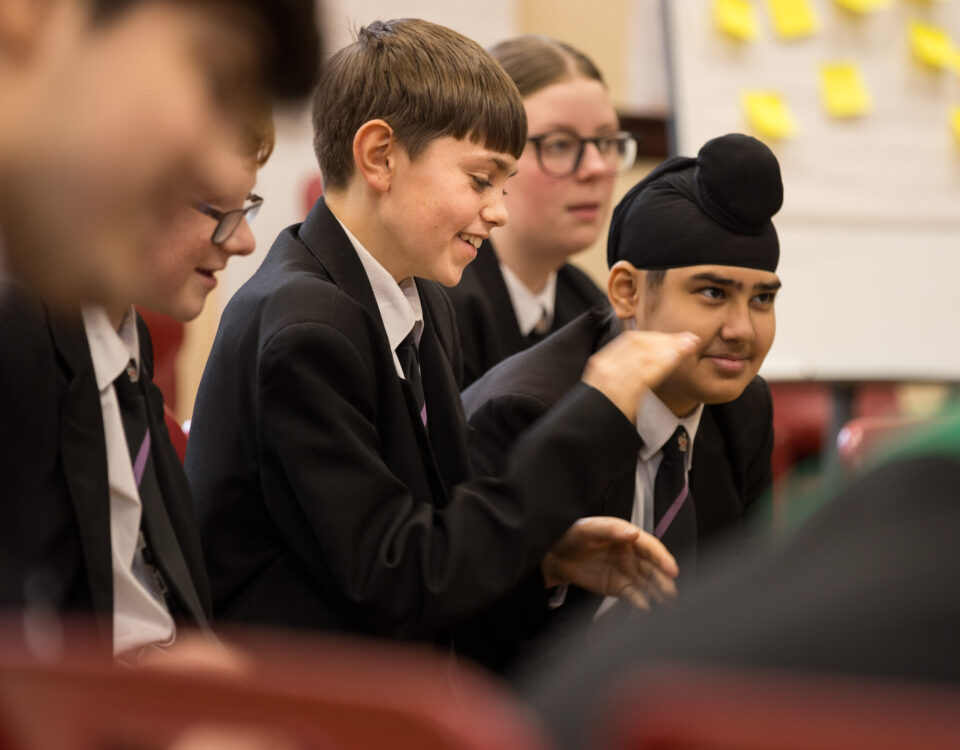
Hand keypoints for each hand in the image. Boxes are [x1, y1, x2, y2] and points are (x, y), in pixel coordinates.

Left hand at [541, 517, 678, 609]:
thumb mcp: (588, 529)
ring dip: (658, 592)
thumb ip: (610, 530)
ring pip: (647, 582)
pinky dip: (640, 602)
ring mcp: (626, 571)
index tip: (671, 569)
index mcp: (627, 536)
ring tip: (667, 602)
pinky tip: (645, 607)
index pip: (650, 547)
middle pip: (653, 567)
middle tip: (672, 591)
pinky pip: (634, 595)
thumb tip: (633, 533)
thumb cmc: (572, 536)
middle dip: (664, 579)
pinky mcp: (619, 587)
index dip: (662, 558)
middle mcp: (631, 554)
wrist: (556, 556)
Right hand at [581, 330, 698, 422]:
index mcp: (601, 361)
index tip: (672, 337)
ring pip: (645, 355)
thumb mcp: (602, 386)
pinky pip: (645, 374)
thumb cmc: (595, 412)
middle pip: (640, 343)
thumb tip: (641, 365)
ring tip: (690, 344)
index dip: (655, 336)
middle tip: (688, 337)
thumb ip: (619, 372)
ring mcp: (613, 378)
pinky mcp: (621, 392)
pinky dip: (662, 363)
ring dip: (671, 347)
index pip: (631, 340)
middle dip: (666, 338)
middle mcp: (606, 365)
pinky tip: (676, 357)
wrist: (580, 433)